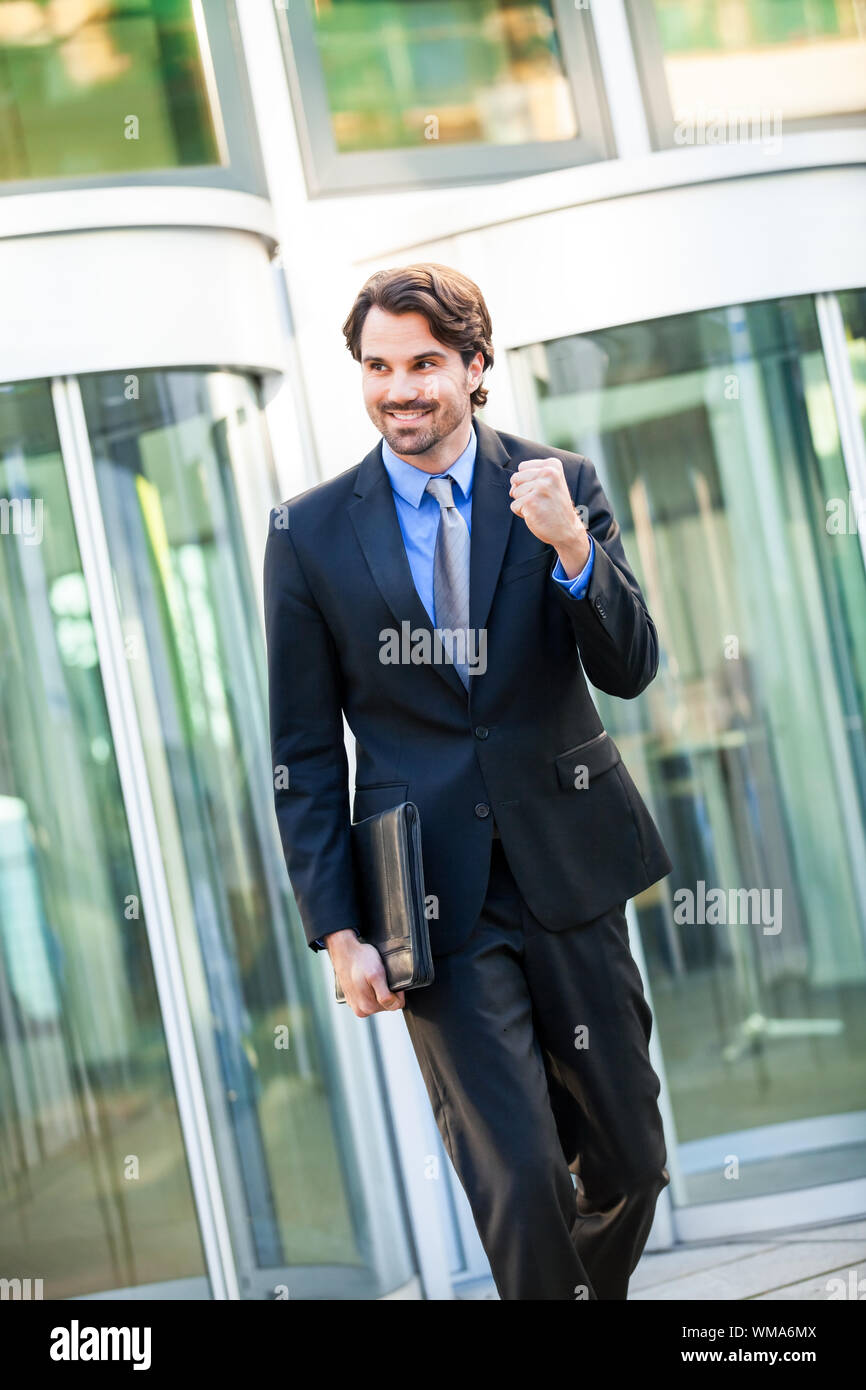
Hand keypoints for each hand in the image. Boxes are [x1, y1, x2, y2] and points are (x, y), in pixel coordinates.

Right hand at [326, 931, 405, 1016]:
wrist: (344, 951)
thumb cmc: (360, 959)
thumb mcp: (377, 975)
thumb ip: (385, 995)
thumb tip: (394, 1006)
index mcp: (368, 1007)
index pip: (395, 1005)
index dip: (397, 991)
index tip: (390, 979)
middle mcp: (361, 1010)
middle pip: (387, 1004)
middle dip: (387, 990)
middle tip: (380, 976)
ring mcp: (355, 1004)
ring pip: (379, 1000)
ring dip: (379, 989)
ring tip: (372, 977)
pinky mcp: (352, 998)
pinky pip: (369, 996)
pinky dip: (371, 987)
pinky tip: (366, 979)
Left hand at [509, 459, 590, 579]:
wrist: (567, 529)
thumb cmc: (555, 507)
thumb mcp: (550, 483)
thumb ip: (530, 476)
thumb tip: (512, 488)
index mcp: (553, 465)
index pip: (522, 467)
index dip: (528, 481)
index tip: (544, 490)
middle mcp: (547, 473)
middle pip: (515, 478)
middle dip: (523, 491)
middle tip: (541, 500)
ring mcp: (539, 487)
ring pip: (514, 492)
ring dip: (523, 503)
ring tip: (540, 507)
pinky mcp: (531, 501)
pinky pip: (514, 506)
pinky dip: (522, 513)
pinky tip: (537, 515)